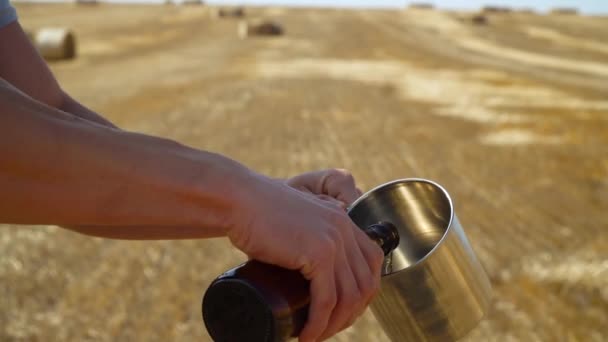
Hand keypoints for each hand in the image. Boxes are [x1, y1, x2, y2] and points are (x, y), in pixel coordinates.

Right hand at [227, 172, 383, 341]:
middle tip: (324, 329)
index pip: (372, 263)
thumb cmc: (257, 215)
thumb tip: (308, 268)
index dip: (362, 293)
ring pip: (347, 297)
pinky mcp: (318, 252)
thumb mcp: (296, 223)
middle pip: (365, 284)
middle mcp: (344, 228)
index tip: (341, 311)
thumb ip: (310, 235)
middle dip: (349, 315)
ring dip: (332, 325)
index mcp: (343, 220)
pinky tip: (306, 333)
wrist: (238, 200)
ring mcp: (333, 239)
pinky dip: (318, 323)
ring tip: (313, 336)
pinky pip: (327, 299)